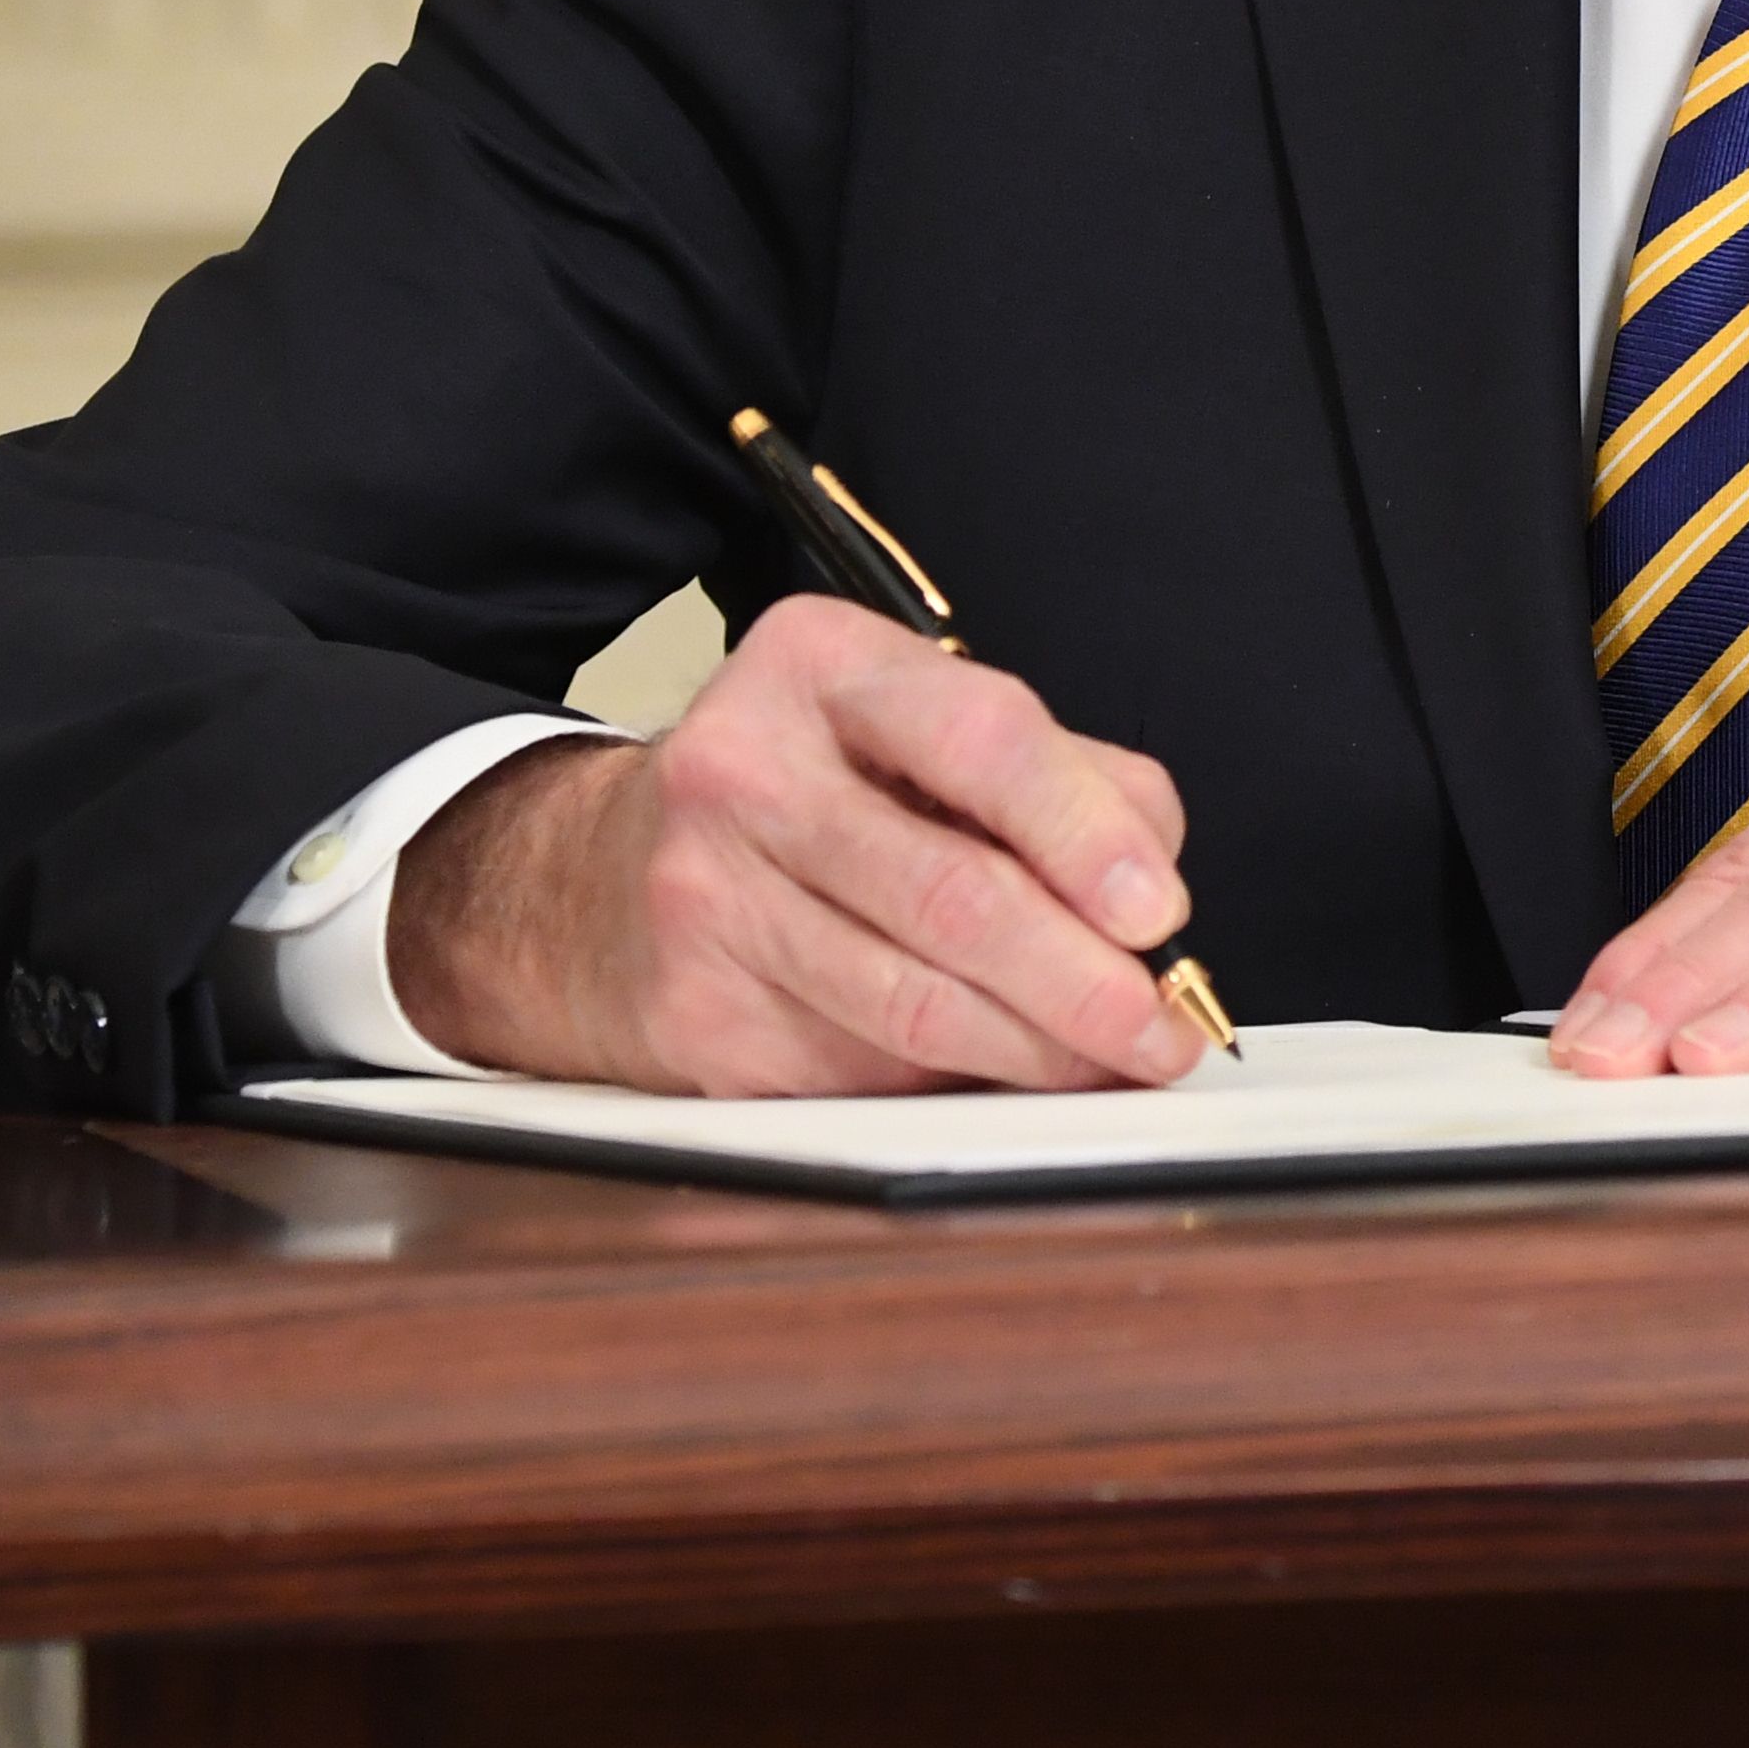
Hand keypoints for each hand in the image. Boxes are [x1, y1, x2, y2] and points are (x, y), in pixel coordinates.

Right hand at [388, 594, 1205, 1092]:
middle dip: (1085, 981)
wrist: (586, 881)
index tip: (1160, 911)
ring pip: (917, 1005)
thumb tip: (1152, 894)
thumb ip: (1059, 779)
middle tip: (1162, 1029)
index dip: (1087, 832)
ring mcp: (706, 901)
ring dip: (1041, 1051)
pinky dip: (955, 1080)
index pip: (982, 737)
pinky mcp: (697, 1019)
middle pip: (954, 893)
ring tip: (1112, 1061)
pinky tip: (996, 1068)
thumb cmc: (801, 795)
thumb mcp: (915, 729)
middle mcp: (745, 771)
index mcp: (820, 667)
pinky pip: (865, 1069)